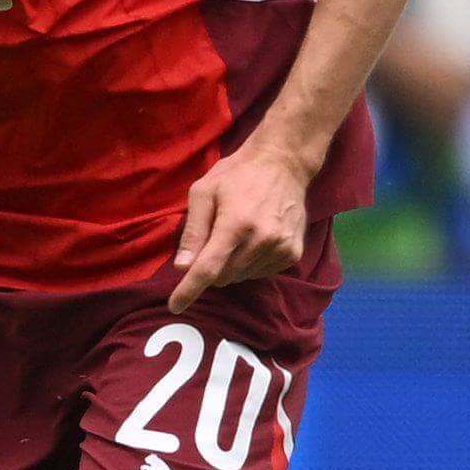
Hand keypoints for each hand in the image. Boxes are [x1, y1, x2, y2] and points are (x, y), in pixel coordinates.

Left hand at [170, 139, 310, 310]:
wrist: (284, 164)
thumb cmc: (238, 174)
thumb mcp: (204, 192)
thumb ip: (193, 231)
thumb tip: (182, 267)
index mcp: (235, 224)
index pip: (208, 268)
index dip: (189, 290)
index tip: (175, 305)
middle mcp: (262, 240)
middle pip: (224, 277)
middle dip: (211, 268)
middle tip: (213, 242)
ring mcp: (281, 248)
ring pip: (242, 277)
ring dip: (231, 266)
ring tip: (237, 236)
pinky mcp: (293, 253)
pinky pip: (261, 274)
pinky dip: (250, 265)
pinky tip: (253, 241)